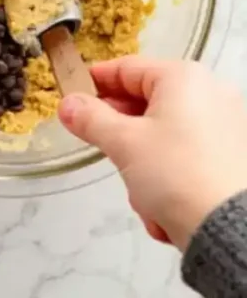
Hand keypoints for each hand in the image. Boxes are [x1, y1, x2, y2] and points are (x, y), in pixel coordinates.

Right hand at [59, 57, 246, 249]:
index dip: (93, 82)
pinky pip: (186, 157)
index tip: (70, 97)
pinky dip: (170, 177)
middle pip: (145, 103)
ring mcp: (226, 125)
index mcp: (184, 78)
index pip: (125, 68)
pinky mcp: (233, 155)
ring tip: (142, 193)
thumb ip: (89, 119)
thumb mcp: (123, 143)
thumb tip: (68, 104)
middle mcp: (210, 93)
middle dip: (121, 135)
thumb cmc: (178, 174)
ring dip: (144, 164)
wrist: (233, 229)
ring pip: (163, 136)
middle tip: (103, 149)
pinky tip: (164, 206)